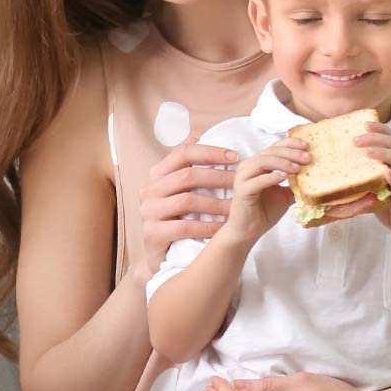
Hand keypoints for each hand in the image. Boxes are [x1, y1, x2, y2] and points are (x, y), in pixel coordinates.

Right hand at [140, 143, 240, 268]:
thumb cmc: (179, 218)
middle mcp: (149, 191)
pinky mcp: (152, 234)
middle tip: (242, 183)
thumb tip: (196, 136)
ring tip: (236, 207)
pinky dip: (207, 227)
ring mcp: (148, 213)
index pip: (183, 153)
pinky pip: (184, 227)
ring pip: (186, 201)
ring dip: (216, 204)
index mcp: (157, 175)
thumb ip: (187, 167)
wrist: (164, 254)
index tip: (237, 157)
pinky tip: (223, 228)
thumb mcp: (180, 190)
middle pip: (186, 176)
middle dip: (219, 178)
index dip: (210, 152)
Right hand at [220, 139, 307, 247]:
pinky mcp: (241, 191)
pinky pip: (257, 180)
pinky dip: (271, 177)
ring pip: (262, 161)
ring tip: (297, 168)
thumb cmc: (265, 211)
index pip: (274, 147)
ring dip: (282, 162)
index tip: (308, 146)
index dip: (291, 143)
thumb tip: (315, 174)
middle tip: (308, 158)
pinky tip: (284, 177)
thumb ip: (295, 182)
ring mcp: (243, 178)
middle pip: (270, 151)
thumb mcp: (286, 193)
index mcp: (258, 165)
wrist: (249, 230)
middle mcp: (248, 168)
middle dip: (291, 153)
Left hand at [353, 122, 390, 240]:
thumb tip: (325, 169)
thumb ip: (355, 178)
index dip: (381, 130)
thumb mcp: (367, 188)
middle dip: (377, 139)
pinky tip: (386, 173)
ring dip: (384, 154)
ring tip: (367, 152)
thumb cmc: (383, 205)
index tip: (364, 124)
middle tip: (355, 140)